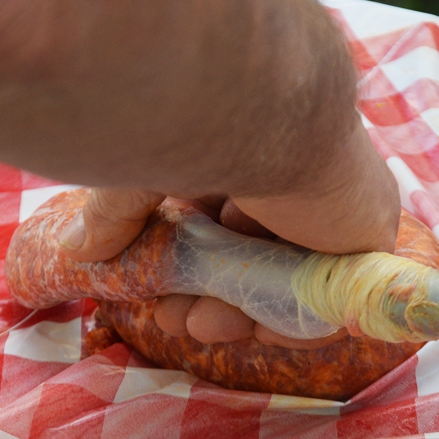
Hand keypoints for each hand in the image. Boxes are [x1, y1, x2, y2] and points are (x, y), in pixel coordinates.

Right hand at [59, 119, 399, 348]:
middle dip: (205, 298)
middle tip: (172, 319)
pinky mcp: (361, 243)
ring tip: (198, 326)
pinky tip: (249, 328)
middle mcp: (293, 182)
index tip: (156, 294)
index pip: (220, 226)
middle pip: (249, 261)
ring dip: (237, 313)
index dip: (189, 266)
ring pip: (281, 284)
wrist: (263, 111)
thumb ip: (116, 215)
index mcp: (250, 155)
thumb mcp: (141, 176)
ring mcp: (329, 212)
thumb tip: (76, 251)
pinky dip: (287, 324)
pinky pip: (325, 302)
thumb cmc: (197, 127)